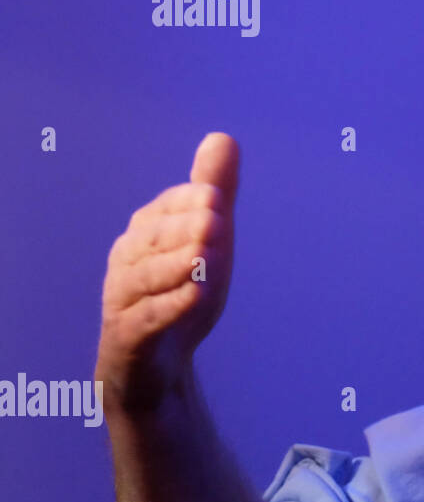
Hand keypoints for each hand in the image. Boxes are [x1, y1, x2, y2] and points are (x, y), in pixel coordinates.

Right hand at [95, 133, 239, 409]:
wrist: (158, 364)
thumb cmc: (181, 291)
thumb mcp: (207, 240)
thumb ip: (213, 193)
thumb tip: (223, 137)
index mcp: (146, 233)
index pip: (168, 209)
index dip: (190, 202)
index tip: (216, 198)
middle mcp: (128, 260)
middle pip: (156, 240)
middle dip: (185, 230)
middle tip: (216, 222)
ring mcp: (123, 298)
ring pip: (148, 278)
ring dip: (177, 266)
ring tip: (207, 258)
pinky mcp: (128, 336)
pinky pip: (146, 319)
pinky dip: (171, 307)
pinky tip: (196, 297)